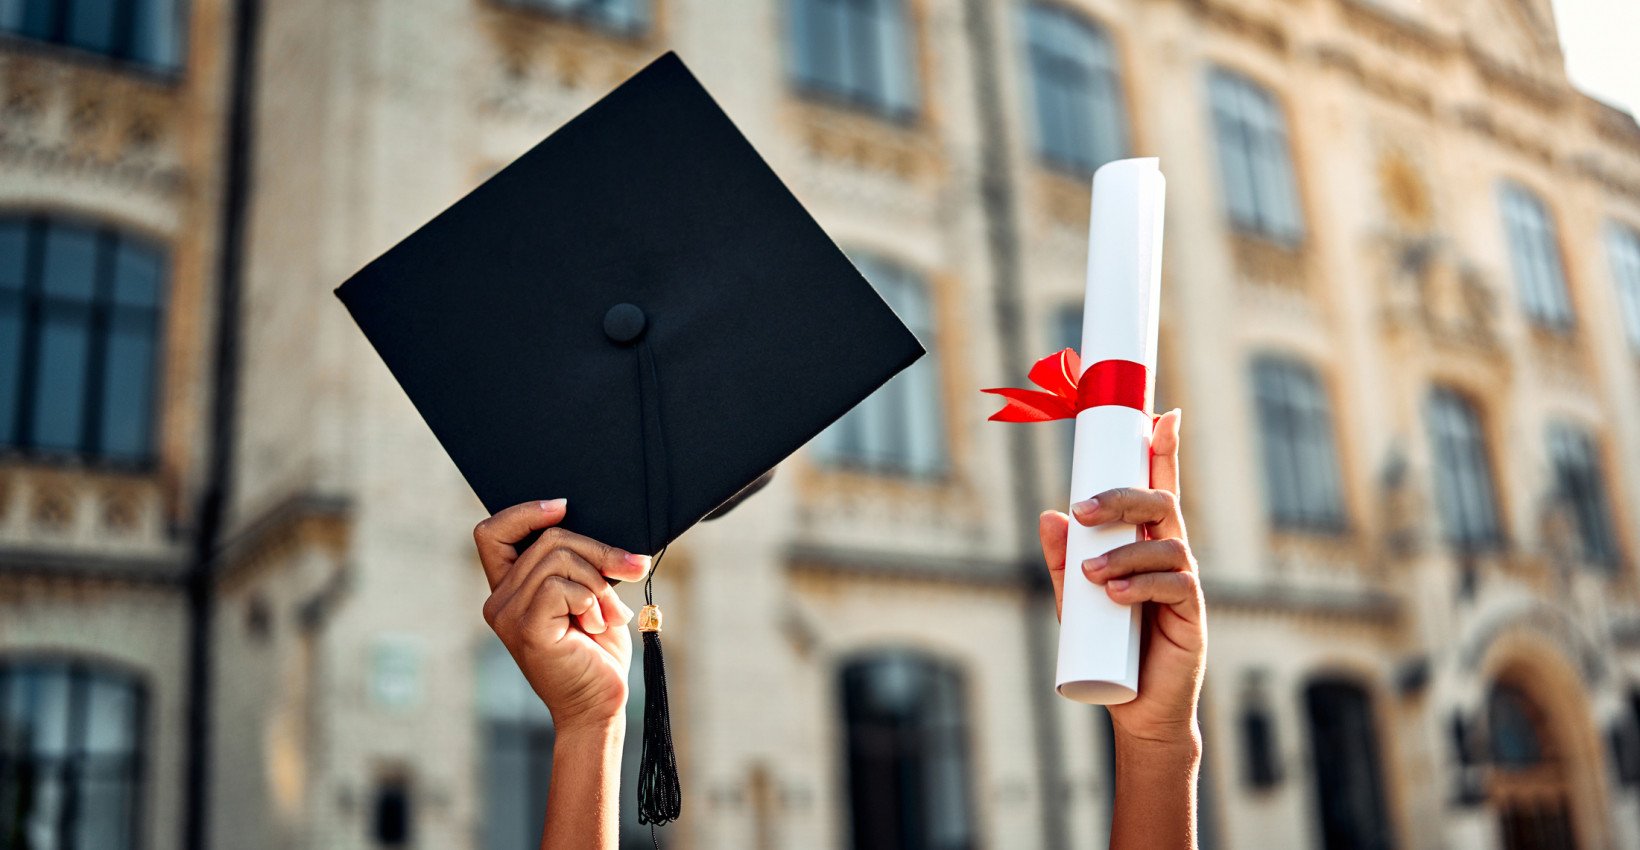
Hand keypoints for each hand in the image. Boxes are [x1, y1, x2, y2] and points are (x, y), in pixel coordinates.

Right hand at [474, 499, 651, 731]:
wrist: (600, 705)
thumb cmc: (597, 652)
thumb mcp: (590, 595)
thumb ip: (579, 564)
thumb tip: (596, 528)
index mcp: (510, 590)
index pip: (492, 533)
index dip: (525, 512)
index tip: (563, 508)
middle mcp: (500, 601)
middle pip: (547, 539)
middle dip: (598, 551)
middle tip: (630, 571)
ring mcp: (508, 616)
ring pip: (558, 558)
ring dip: (600, 580)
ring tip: (609, 612)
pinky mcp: (526, 629)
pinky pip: (561, 585)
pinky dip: (590, 598)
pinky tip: (595, 623)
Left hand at [1038, 409, 1205, 749]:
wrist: (1136, 706)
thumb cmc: (1108, 646)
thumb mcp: (1073, 600)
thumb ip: (1060, 561)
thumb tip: (1048, 514)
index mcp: (1147, 543)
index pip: (1159, 488)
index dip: (1164, 451)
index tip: (1163, 414)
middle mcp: (1171, 554)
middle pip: (1161, 505)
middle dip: (1123, 498)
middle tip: (1083, 510)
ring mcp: (1186, 583)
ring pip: (1166, 545)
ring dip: (1123, 555)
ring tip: (1090, 578)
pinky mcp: (1193, 616)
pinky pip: (1175, 586)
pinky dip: (1141, 586)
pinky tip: (1115, 596)